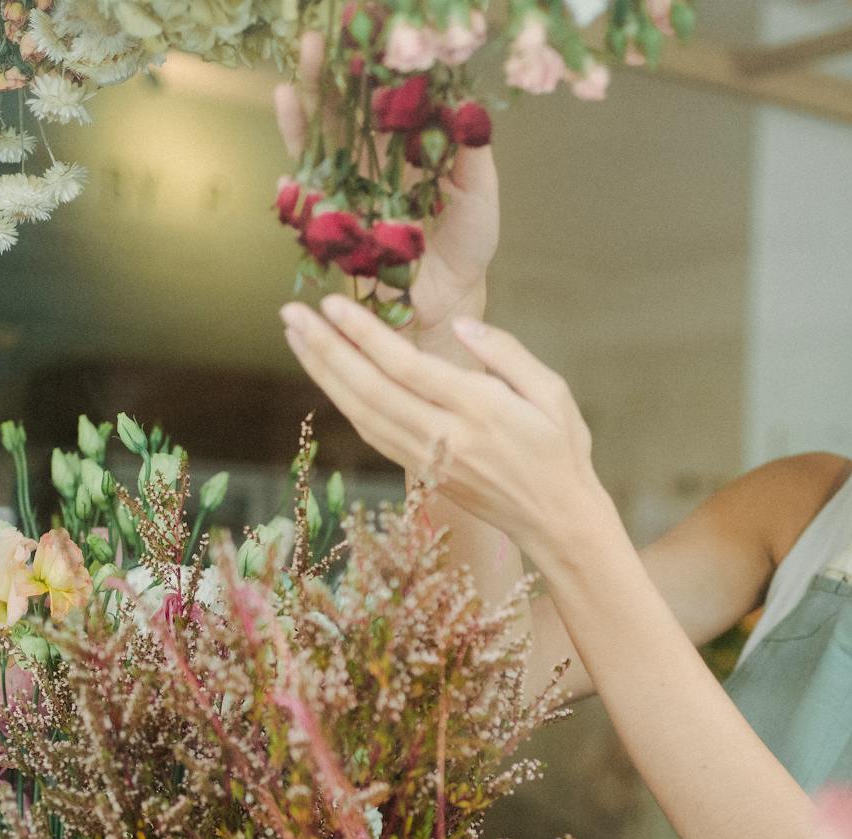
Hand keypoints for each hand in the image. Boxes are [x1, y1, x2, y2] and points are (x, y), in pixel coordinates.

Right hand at [273, 30, 498, 331]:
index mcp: (405, 150)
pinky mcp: (334, 230)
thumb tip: (464, 102)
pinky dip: (295, 192)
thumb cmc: (467, 246)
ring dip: (301, 121)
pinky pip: (308, 208)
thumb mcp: (479, 194)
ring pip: (317, 150)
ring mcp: (348, 193)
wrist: (450, 301)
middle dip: (326, 80)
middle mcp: (370, 165)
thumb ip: (472, 152)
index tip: (361, 38)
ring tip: (288, 88)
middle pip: (341, 114)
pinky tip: (286, 176)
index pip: (381, 99)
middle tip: (314, 42)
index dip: (370, 70)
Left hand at [279, 295, 602, 554]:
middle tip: (290, 313)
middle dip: (326, 349)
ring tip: (296, 337)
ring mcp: (430, 461)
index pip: (408, 368)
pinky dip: (344, 404)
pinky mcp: (422, 476)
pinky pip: (373, 436)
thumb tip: (459, 326)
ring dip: (324, 375)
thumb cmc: (561, 450)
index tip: (332, 303)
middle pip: (371, 390)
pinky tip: (327, 377)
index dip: (365, 335)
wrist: (558, 521)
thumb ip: (507, 354)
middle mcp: (447, 439)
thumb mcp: (553, 392)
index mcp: (482, 411)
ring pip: (363, 415)